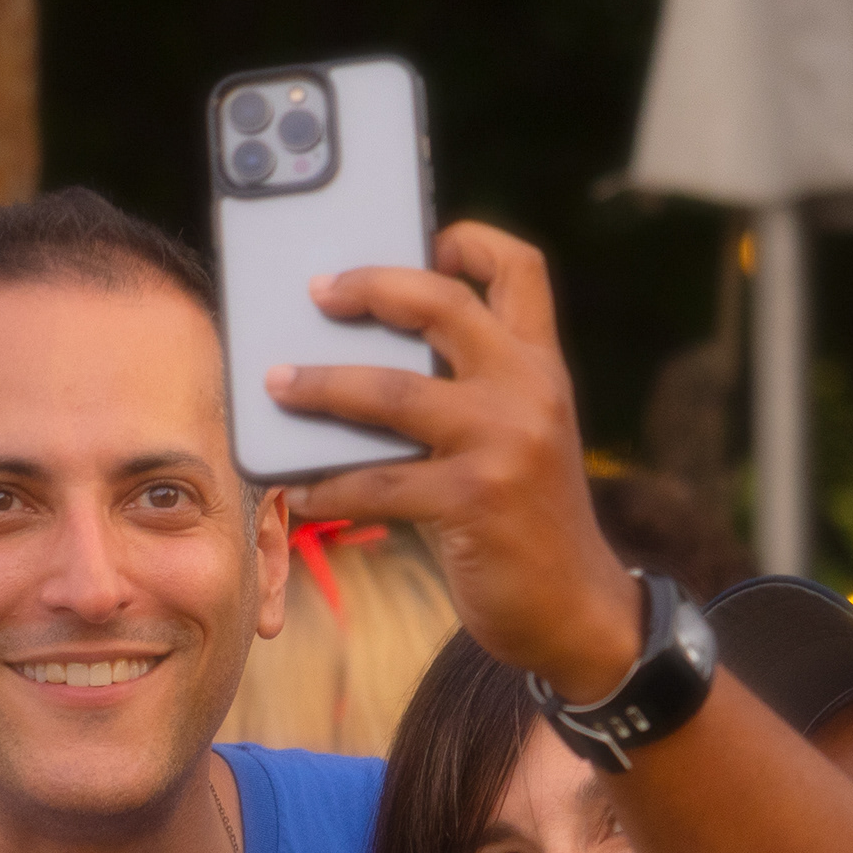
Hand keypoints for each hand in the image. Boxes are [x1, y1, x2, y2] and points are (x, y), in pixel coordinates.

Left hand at [269, 222, 646, 697]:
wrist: (576, 612)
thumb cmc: (528, 523)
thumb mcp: (521, 440)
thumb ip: (472, 393)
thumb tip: (364, 361)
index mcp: (541, 367)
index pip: (520, 269)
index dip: (468, 240)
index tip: (423, 240)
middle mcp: (530, 391)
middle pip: (442, 303)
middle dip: (369, 286)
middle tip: (317, 291)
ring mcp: (504, 443)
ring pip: (392, 392)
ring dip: (322, 386)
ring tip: (277, 384)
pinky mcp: (474, 501)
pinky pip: (379, 482)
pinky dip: (329, 486)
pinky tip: (299, 492)